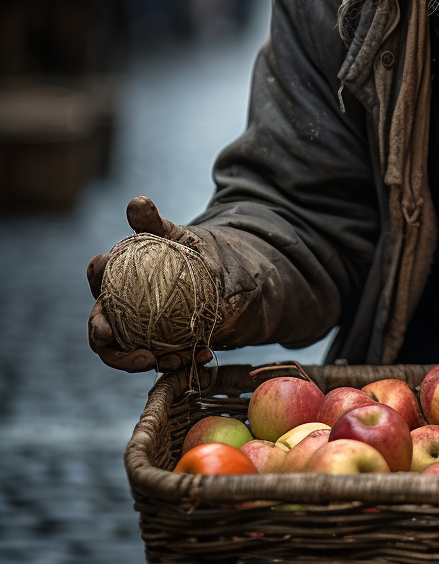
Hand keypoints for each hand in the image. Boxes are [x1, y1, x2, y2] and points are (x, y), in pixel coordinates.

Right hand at [87, 196, 213, 372]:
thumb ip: (154, 222)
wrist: (217, 278)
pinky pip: (158, 360)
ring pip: (121, 351)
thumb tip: (138, 202)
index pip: (98, 276)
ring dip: (130, 359)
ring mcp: (133, 331)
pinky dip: (172, 362)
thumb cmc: (185, 253)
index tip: (103, 278)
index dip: (97, 277)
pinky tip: (196, 357)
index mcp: (115, 278)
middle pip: (99, 324)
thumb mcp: (174, 236)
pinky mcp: (156, 348)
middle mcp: (117, 308)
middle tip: (110, 337)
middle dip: (101, 334)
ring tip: (153, 359)